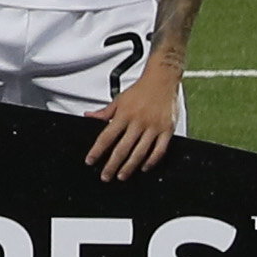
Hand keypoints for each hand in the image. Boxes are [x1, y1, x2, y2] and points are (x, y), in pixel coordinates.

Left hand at [85, 59, 179, 178]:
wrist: (162, 80)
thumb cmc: (141, 90)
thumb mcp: (119, 99)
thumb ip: (104, 112)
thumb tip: (89, 116)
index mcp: (124, 115)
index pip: (106, 137)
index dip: (97, 151)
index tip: (90, 160)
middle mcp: (138, 122)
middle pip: (122, 148)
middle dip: (112, 165)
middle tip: (105, 176)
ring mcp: (154, 127)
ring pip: (140, 152)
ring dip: (130, 166)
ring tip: (122, 175)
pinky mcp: (167, 130)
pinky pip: (160, 149)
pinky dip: (152, 160)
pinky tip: (144, 167)